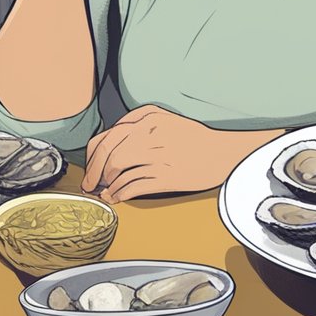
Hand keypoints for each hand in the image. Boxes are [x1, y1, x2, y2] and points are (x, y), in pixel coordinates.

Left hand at [80, 105, 285, 202]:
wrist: (224, 154)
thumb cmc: (196, 140)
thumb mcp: (167, 120)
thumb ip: (139, 125)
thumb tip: (111, 144)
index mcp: (149, 118)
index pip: (108, 136)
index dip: (94, 155)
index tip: (91, 167)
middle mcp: (151, 133)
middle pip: (109, 152)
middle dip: (94, 171)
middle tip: (90, 184)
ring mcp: (158, 155)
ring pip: (118, 168)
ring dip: (107, 184)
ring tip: (106, 191)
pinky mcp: (166, 176)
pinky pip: (133, 185)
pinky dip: (120, 194)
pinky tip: (117, 198)